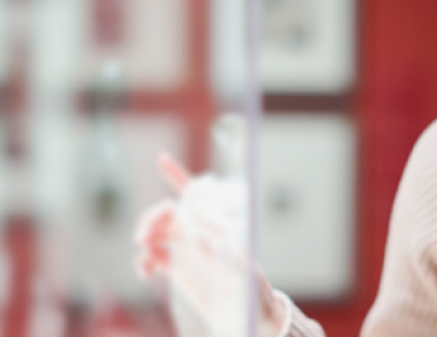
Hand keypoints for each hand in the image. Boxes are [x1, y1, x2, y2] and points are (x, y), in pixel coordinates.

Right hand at [135, 154, 285, 336]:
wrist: (246, 317)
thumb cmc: (251, 287)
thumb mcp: (241, 266)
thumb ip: (222, 248)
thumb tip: (201, 234)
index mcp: (214, 223)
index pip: (195, 194)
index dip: (178, 175)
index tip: (161, 160)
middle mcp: (199, 231)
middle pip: (170, 212)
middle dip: (154, 216)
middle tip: (144, 232)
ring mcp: (187, 249)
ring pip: (159, 232)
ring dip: (147, 235)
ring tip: (143, 248)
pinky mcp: (178, 269)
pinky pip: (155, 257)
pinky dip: (145, 260)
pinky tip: (144, 270)